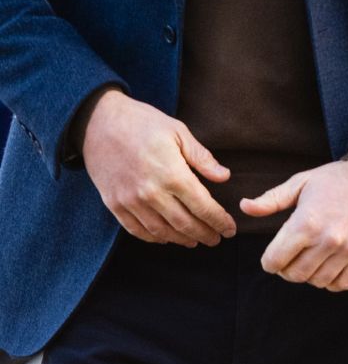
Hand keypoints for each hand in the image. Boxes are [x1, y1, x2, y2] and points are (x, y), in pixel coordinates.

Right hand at [79, 88, 235, 246]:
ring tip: (196, 240)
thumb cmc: (145, 123)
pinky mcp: (115, 205)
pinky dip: (154, 238)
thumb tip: (225, 177)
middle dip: (204, 233)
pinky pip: (137, 230)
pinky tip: (166, 237)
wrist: (100, 123)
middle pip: (184, 223)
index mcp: (172, 173)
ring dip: (181, 239)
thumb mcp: (179, 132)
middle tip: (217, 239)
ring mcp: (130, 202)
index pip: (202, 206)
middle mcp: (151, 193)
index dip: (218, 220)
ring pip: (161, 232)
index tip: (230, 229)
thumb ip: (202, 158)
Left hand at [241, 161, 347, 291]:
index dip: (269, 260)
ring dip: (310, 274)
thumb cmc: (337, 179)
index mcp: (306, 222)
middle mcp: (327, 239)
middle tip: (293, 256)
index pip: (274, 261)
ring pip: (316, 281)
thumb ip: (272, 199)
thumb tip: (244, 207)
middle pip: (294, 275)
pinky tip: (330, 265)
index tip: (274, 255)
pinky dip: (332, 281)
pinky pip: (341, 285)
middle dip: (287, 269)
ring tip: (312, 258)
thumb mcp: (302, 182)